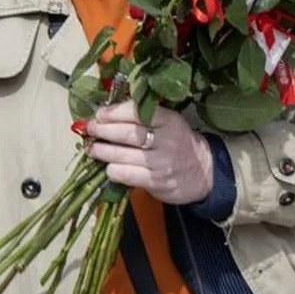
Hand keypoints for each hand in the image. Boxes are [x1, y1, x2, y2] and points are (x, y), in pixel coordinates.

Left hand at [84, 102, 213, 204]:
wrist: (204, 173)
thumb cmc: (178, 143)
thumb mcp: (168, 123)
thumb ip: (143, 116)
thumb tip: (107, 111)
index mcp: (169, 120)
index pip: (137, 112)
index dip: (114, 112)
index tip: (100, 113)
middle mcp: (166, 140)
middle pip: (127, 133)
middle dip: (103, 130)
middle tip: (89, 128)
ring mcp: (161, 163)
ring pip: (123, 155)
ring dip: (102, 151)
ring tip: (92, 148)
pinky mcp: (157, 182)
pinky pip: (127, 175)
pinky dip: (113, 171)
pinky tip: (109, 167)